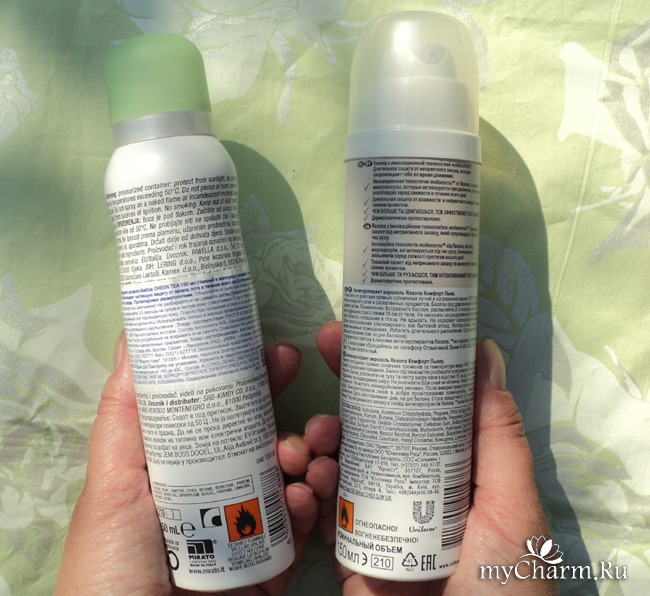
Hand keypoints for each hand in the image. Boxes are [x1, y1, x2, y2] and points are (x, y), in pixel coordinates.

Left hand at [55, 333, 318, 595]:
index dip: (251, 381)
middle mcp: (218, 493)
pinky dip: (309, 503)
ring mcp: (248, 527)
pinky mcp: (272, 562)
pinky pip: (301, 525)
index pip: (224, 414)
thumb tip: (133, 340)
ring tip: (305, 457)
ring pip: (293, 476)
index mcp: (182, 470)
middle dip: (289, 409)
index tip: (275, 352)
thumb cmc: (113, 566)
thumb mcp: (112, 485)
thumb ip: (125, 416)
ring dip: (308, 455)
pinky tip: (303, 495)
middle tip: (305, 388)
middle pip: (265, 439)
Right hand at [306, 321, 557, 594]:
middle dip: (350, 376)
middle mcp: (415, 478)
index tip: (372, 322)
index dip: (398, 358)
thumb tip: (483, 352)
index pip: (423, 398)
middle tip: (325, 340)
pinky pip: (322, 499)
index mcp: (454, 464)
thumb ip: (498, 433)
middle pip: (377, 415)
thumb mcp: (510, 505)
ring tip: (316, 435)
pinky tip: (309, 473)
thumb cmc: (498, 583)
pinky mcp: (348, 539)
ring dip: (323, 431)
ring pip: (342, 451)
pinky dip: (310, 481)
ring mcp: (379, 507)